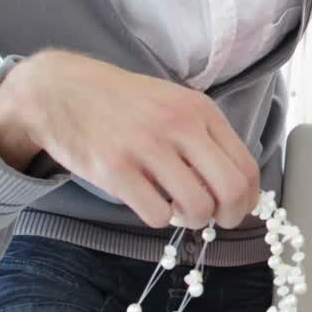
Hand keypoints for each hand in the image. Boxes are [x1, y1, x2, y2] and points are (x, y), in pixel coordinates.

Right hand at [0, 50, 261, 228]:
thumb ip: (207, 136)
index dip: (248, 198)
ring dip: (192, 219)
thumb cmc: (126, 103)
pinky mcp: (115, 170)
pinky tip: (149, 201)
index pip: (246, 166)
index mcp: (201, 110)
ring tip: (178, 209)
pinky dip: (158, 217)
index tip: (239, 208)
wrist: (62, 91)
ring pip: (197, 207)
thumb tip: (240, 185)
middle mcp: (179, 126)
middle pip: (230, 190)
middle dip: (229, 216)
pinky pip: (156, 214)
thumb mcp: (176, 103)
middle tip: (215, 219)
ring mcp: (146, 147)